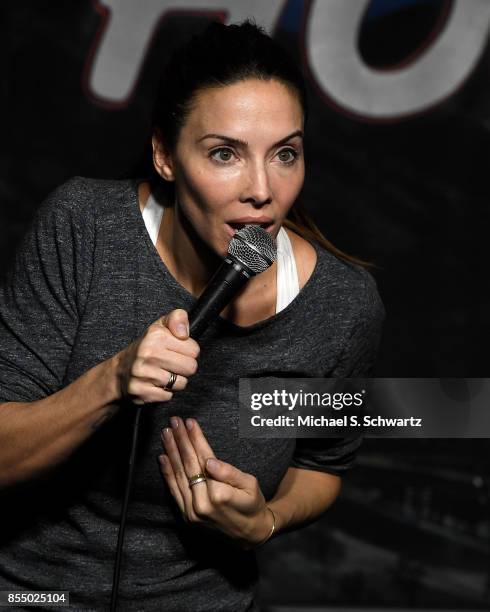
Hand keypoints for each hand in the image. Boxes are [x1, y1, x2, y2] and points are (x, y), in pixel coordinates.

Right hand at [114, 309, 199, 404]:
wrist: (119, 372)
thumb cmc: (147, 348)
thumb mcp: (161, 326)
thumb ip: (178, 318)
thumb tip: (184, 333)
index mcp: (156, 335)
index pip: (194, 350)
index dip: (188, 351)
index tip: (176, 351)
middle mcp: (148, 353)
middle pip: (191, 367)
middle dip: (184, 368)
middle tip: (171, 364)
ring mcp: (143, 373)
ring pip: (182, 383)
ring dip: (175, 381)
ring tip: (163, 373)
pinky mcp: (141, 391)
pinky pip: (169, 396)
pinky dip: (165, 392)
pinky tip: (155, 384)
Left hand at [159, 416, 273, 548]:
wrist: (249, 533)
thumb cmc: (252, 504)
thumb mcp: (250, 485)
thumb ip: (229, 473)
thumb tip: (209, 462)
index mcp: (219, 494)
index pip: (204, 458)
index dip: (196, 439)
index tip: (190, 422)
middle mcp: (201, 504)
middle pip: (189, 464)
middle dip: (181, 440)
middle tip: (174, 421)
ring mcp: (191, 512)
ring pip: (178, 475)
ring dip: (171, 451)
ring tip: (167, 433)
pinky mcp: (186, 515)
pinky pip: (174, 490)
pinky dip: (167, 473)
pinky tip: (163, 456)